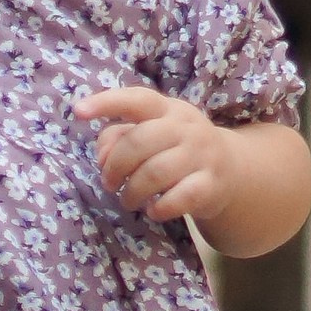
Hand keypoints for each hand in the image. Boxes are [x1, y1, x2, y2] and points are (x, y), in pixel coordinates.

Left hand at [78, 85, 236, 233]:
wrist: (232, 169)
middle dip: (116, 166)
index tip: (78, 112)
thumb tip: (102, 157)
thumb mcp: (150, 133)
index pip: (137, 99)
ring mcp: (202, 155)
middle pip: (140, 141)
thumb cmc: (177, 148)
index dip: (107, 103)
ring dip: (133, 191)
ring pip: (156, 172)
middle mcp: (186, 127)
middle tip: (109, 183)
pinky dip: (159, 207)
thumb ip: (118, 137)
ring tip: (127, 199)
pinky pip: (180, 197)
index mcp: (167, 109)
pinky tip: (152, 210)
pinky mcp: (211, 184)